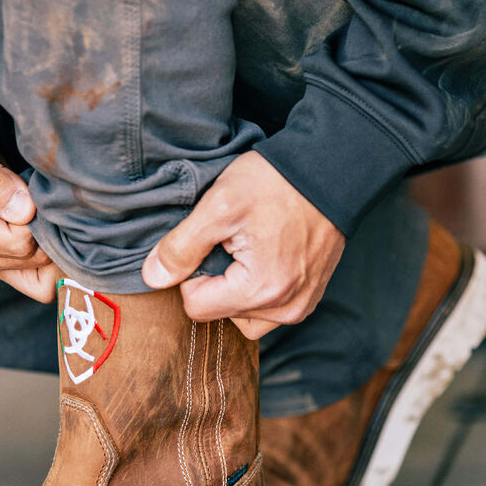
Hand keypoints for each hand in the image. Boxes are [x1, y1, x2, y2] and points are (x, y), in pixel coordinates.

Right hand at [0, 105, 57, 301]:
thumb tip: (25, 211)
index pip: (20, 242)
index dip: (39, 218)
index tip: (40, 192)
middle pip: (32, 261)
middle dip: (49, 234)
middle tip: (51, 201)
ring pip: (38, 278)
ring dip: (54, 251)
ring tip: (52, 214)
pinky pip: (35, 280)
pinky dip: (51, 264)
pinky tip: (53, 233)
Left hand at [141, 151, 344, 338]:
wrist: (331, 168)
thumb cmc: (276, 182)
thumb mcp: (218, 206)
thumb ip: (181, 247)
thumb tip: (153, 278)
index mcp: (261, 290)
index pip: (196, 307)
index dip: (192, 274)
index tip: (210, 243)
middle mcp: (285, 309)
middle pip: (220, 314)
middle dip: (216, 283)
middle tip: (231, 242)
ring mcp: (300, 306)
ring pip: (243, 317)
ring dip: (235, 291)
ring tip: (247, 250)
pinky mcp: (309, 299)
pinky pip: (269, 310)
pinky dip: (257, 290)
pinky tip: (263, 256)